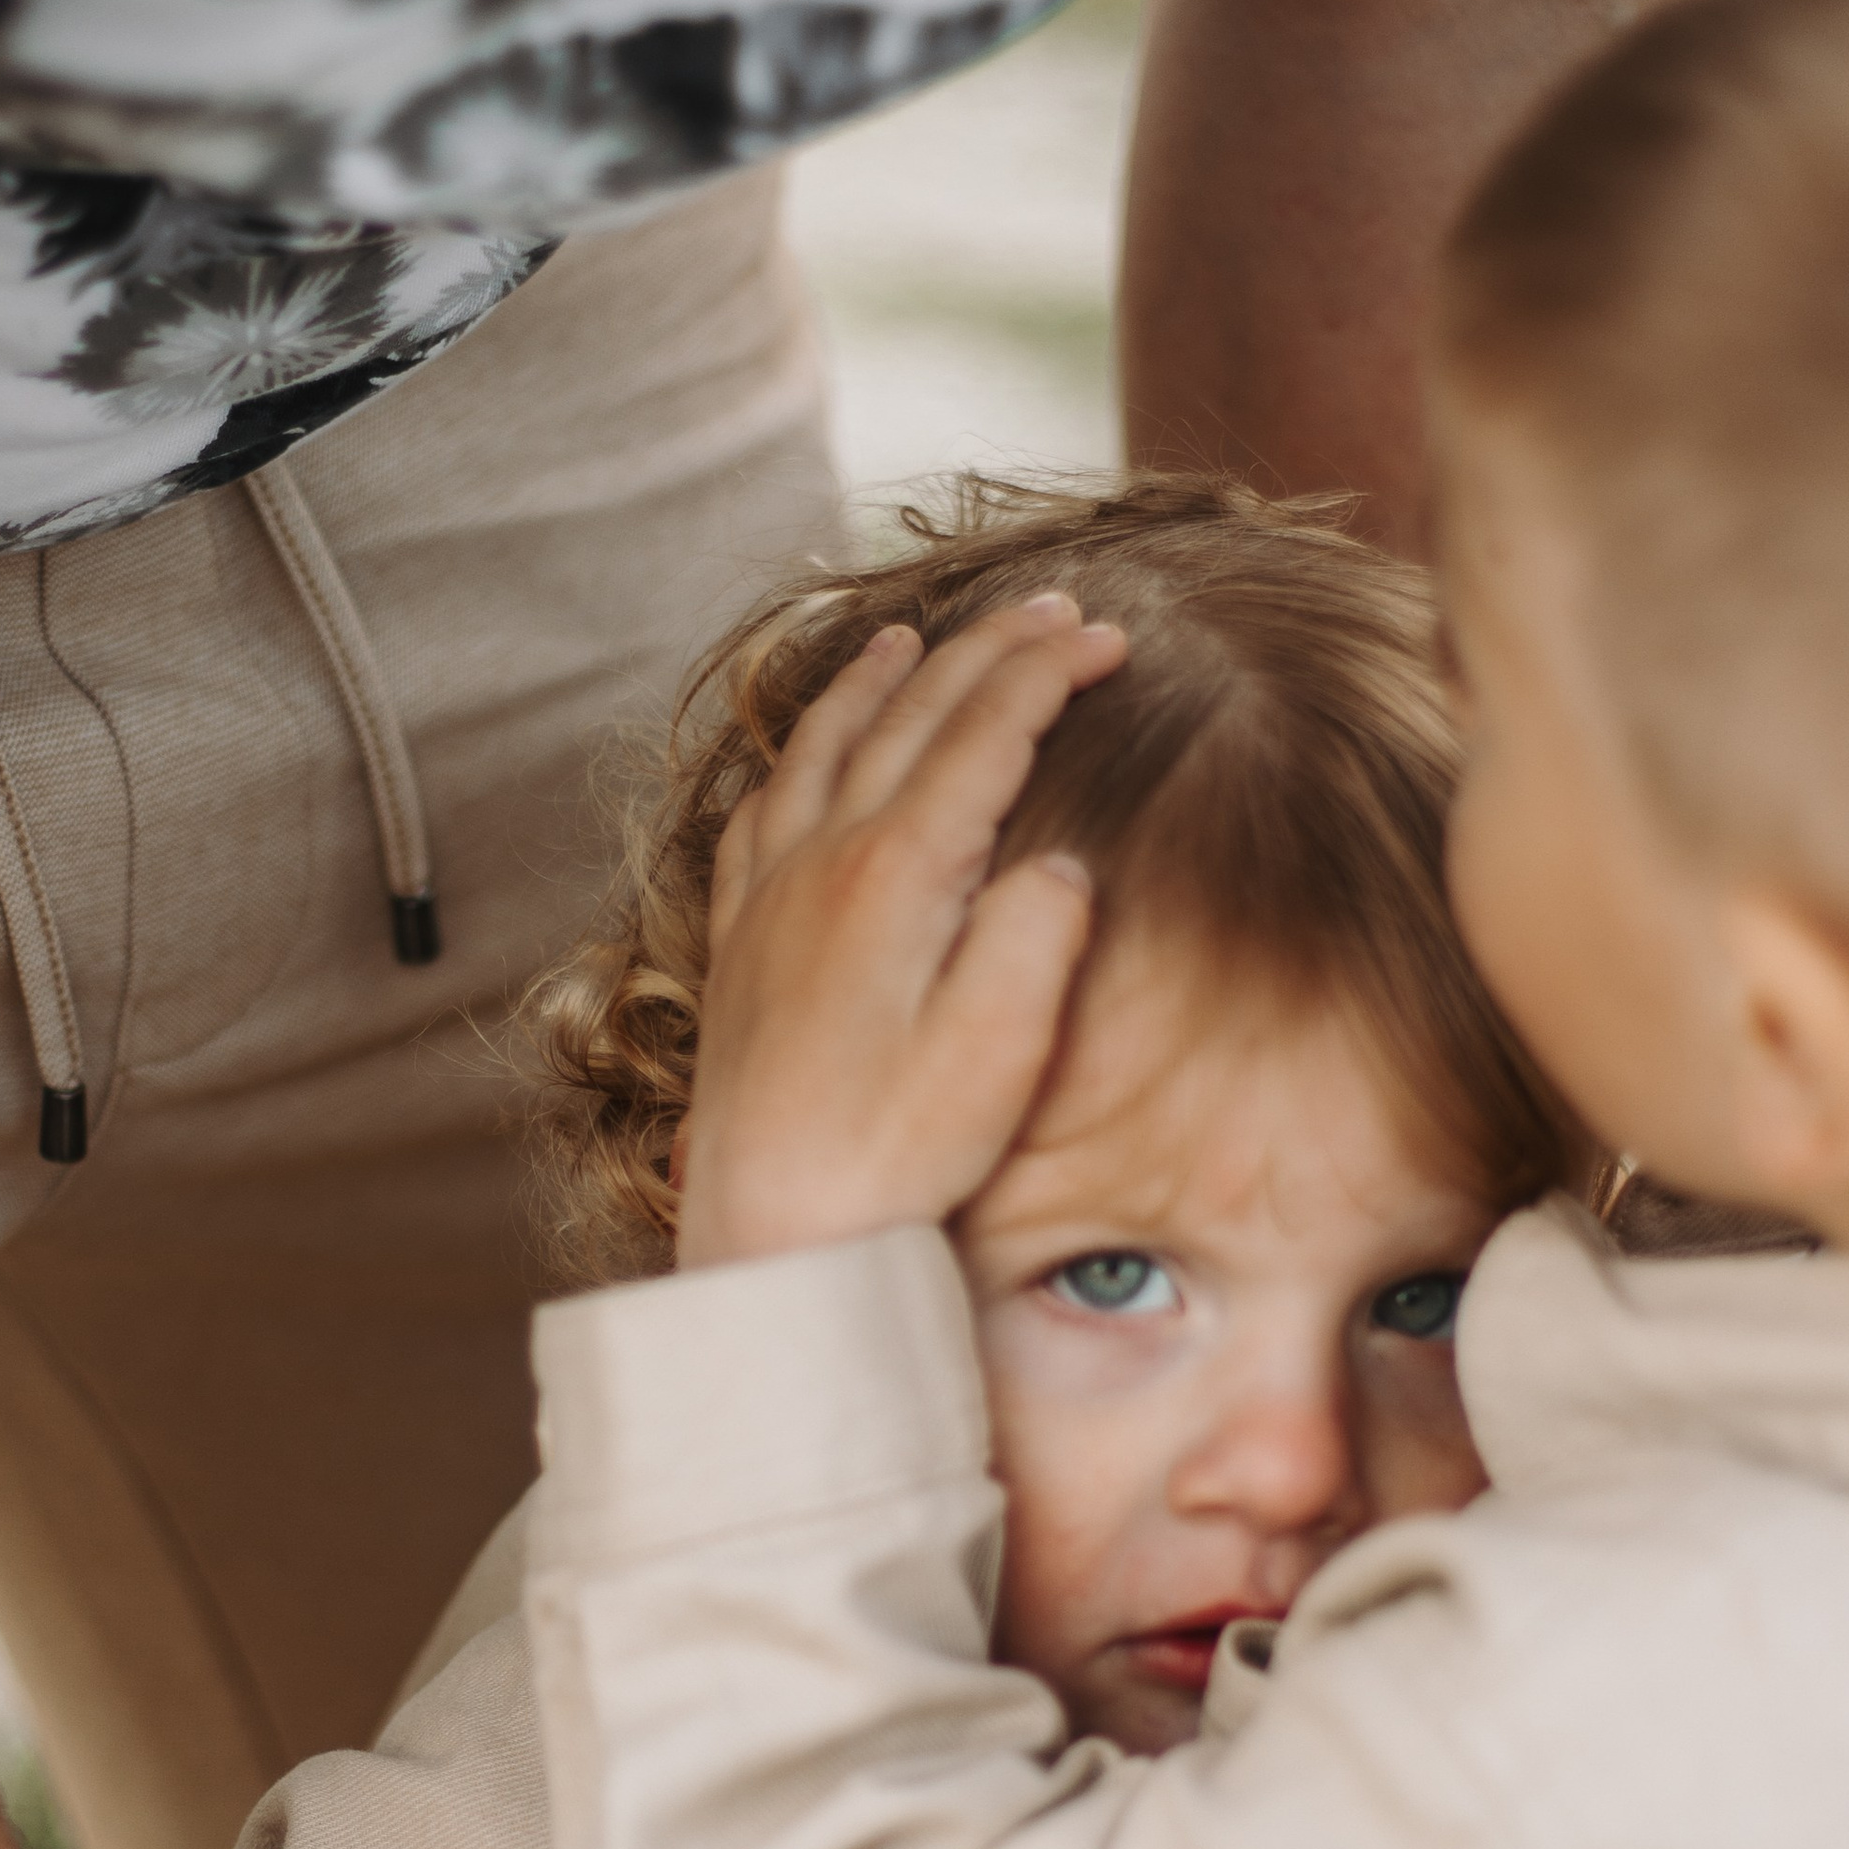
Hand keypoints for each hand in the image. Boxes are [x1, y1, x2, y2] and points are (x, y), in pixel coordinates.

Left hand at [675, 592, 1127, 1268]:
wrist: (774, 1236)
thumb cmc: (893, 1158)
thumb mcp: (999, 1050)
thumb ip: (1037, 933)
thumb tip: (1059, 863)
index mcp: (897, 872)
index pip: (985, 731)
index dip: (1050, 671)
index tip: (1109, 637)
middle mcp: (822, 863)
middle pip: (911, 718)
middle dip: (988, 652)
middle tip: (1049, 612)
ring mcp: (769, 901)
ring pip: (823, 750)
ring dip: (876, 684)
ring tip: (909, 639)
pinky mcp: (739, 950)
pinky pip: (759, 816)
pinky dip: (793, 760)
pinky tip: (799, 762)